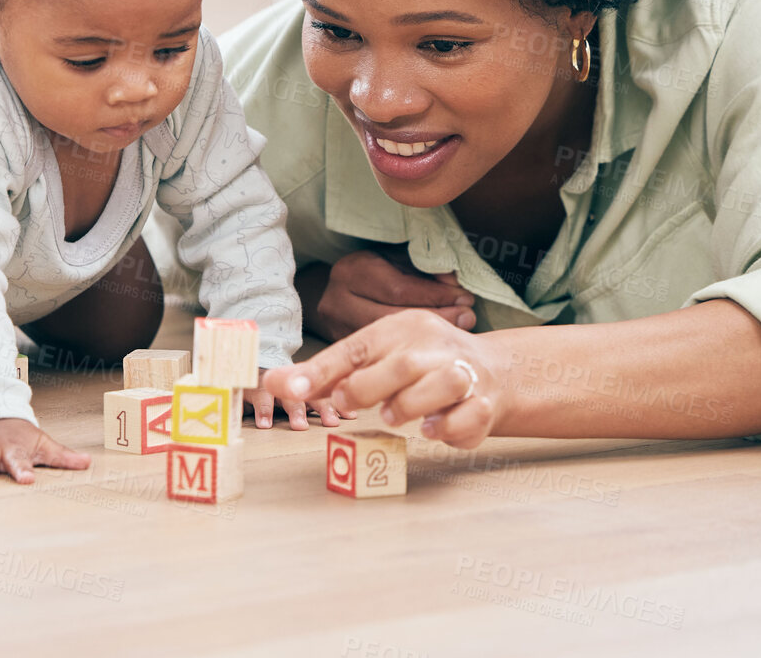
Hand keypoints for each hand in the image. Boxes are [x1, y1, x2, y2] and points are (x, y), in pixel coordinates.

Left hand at [262, 309, 501, 448]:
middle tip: (348, 404)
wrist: (490, 371)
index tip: (291, 389)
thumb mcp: (372, 359)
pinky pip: (471, 415)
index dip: (322, 370)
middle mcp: (434, 347)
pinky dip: (449, 427)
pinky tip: (431, 431)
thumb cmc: (416, 364)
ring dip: (413, 405)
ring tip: (391, 416)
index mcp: (400, 330)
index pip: (357, 348)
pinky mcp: (484, 405)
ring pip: (445, 383)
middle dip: (370, 388)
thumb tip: (269, 381)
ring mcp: (464, 374)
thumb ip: (325, 373)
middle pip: (403, 364)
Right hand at [308, 250, 476, 342]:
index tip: (466, 298)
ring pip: (389, 343)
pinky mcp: (346, 354)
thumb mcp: (398, 258)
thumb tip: (454, 283)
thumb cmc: (375, 271)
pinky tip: (438, 346)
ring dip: (428, 338)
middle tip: (468, 317)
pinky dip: (413, 351)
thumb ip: (424, 268)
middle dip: (436, 318)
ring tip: (459, 330)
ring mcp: (337, 331)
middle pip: (393, 320)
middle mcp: (338, 302)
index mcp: (351, 272)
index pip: (398, 290)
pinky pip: (384, 356)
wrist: (338, 292)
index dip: (435, 295)